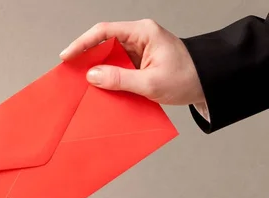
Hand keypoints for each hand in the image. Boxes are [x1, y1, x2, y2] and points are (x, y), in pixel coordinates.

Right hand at [59, 19, 205, 106]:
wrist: (209, 85)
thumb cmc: (187, 78)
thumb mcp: (151, 82)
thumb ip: (120, 79)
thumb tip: (92, 75)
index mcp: (143, 33)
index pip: (104, 31)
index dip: (82, 43)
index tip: (67, 56)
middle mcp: (139, 37)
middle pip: (103, 43)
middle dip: (86, 57)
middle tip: (71, 72)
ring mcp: (139, 50)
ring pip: (109, 56)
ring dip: (97, 69)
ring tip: (83, 83)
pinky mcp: (140, 62)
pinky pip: (117, 66)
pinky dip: (108, 77)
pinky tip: (100, 87)